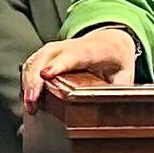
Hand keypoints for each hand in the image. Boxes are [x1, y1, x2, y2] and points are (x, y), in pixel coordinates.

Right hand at [21, 29, 136, 107]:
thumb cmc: (117, 61)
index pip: (74, 55)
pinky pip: (33, 62)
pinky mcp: (49, 54)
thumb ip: (120, 92)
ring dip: (29, 81)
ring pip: (37, 58)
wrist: (112, 41)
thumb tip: (115, 111)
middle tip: (32, 102)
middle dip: (36, 78)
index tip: (46, 75)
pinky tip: (28, 95)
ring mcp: (59, 48)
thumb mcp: (125, 76)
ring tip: (29, 105)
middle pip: (48, 55)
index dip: (59, 65)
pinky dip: (27, 79)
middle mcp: (72, 45)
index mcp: (94, 50)